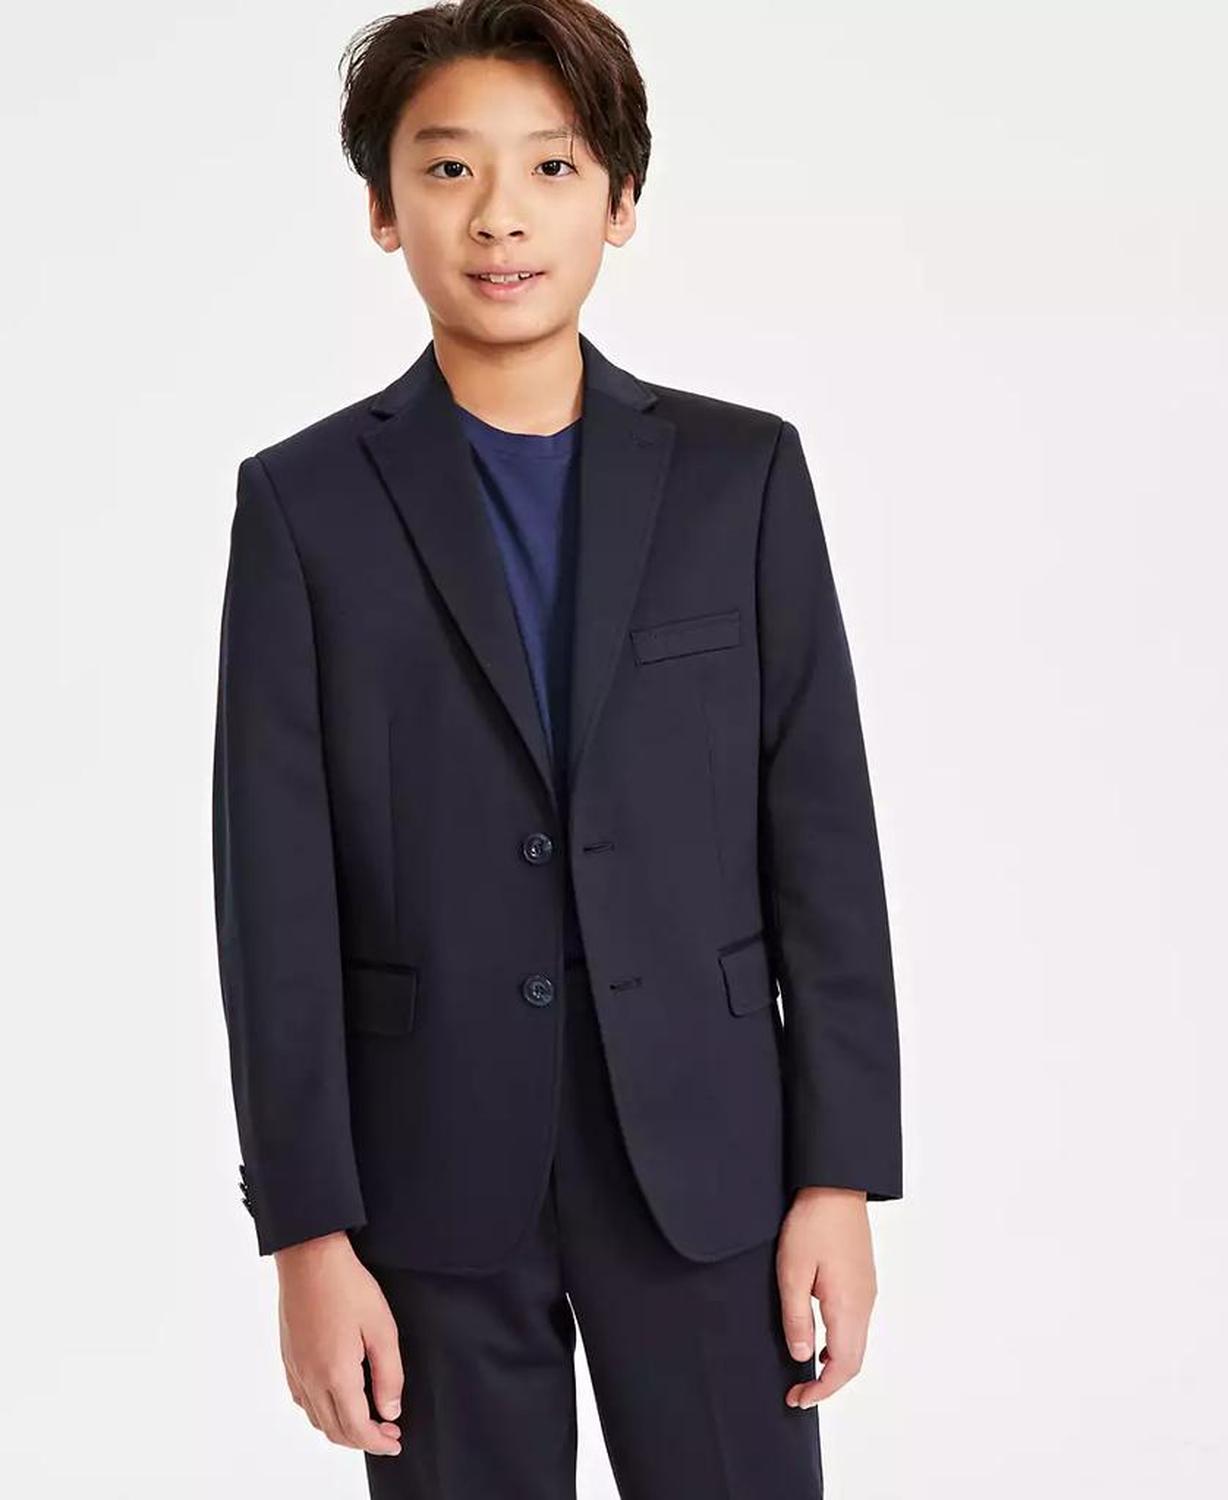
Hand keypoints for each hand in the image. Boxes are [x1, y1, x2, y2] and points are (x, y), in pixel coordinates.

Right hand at [275, 1231, 403, 1455]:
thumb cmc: (347, 1286)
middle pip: (335, 1431)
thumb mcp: (382, 1328)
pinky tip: (337, 1399)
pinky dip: (321, 1412)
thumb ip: (389, 1375)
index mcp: (336, 1374)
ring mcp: (296, 1370)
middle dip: (362, 1440)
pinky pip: (302, 1401)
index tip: (395, 1442)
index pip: (356, 1428)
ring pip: (316, 1419)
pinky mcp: (288, 1359)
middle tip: (387, 1432)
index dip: (378, 1443)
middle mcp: (311, 1379)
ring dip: (342, 1428)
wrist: (309, 1257)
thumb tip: (390, 1411)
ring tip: (367, 1419)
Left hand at [776, 1187, 876, 1408]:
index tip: (798, 1399)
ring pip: (857, 1344)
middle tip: (798, 1392)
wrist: (835, 1186)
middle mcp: (864, 1304)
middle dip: (828, 1384)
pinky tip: (819, 1339)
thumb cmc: (812, 1224)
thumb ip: (797, 1317)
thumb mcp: (793, 1271)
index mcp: (849, 1306)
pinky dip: (839, 1344)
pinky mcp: (863, 1281)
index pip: (843, 1365)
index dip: (822, 1390)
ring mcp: (867, 1292)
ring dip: (835, 1365)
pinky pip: (856, 1325)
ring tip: (805, 1371)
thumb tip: (803, 1357)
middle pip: (854, 1361)